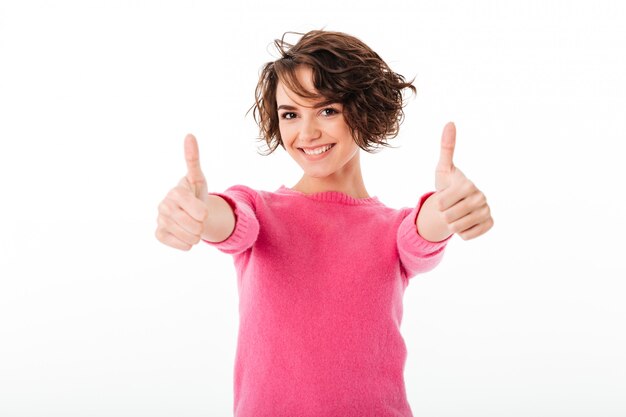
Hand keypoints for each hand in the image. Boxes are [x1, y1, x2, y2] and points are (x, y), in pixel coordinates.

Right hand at [155, 134, 210, 249]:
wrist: (189, 213)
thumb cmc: (195, 193)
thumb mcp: (198, 178)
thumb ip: (193, 159)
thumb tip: (189, 135)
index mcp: (176, 192)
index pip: (197, 209)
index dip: (203, 212)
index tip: (203, 210)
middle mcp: (164, 205)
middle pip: (194, 225)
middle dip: (201, 225)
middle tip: (199, 219)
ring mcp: (160, 219)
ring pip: (188, 236)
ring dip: (196, 235)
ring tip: (194, 226)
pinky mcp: (159, 233)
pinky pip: (179, 244)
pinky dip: (186, 243)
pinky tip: (186, 235)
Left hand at [418, 122, 493, 240]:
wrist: (457, 204)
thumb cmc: (447, 185)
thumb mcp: (443, 169)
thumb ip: (446, 148)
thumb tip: (450, 122)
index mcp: (468, 185)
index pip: (442, 203)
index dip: (438, 204)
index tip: (443, 198)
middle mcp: (481, 198)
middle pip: (450, 217)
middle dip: (444, 215)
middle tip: (449, 208)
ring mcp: (487, 212)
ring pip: (458, 228)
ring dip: (452, 225)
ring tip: (455, 215)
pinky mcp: (489, 224)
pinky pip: (468, 236)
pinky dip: (462, 232)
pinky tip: (465, 222)